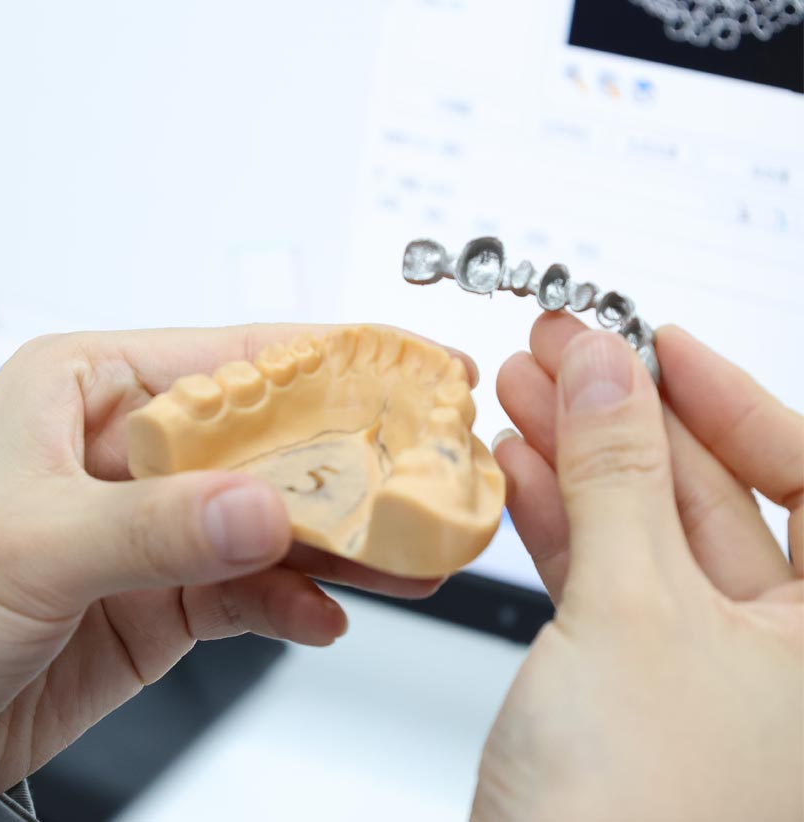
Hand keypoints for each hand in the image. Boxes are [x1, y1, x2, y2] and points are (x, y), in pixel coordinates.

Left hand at [0, 325, 463, 793]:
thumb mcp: (35, 544)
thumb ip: (155, 527)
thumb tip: (261, 509)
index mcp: (88, 388)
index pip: (228, 359)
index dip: (325, 363)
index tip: (408, 370)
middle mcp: (129, 447)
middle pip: (269, 439)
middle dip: (349, 463)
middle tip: (428, 476)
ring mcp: (155, 523)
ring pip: (273, 517)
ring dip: (338, 540)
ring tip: (405, 557)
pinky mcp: (167, 591)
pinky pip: (251, 586)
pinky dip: (292, 601)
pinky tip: (321, 615)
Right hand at [474, 316, 801, 820]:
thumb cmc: (636, 818)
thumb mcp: (631, 611)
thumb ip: (617, 475)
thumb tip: (605, 370)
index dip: (734, 398)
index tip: (656, 343)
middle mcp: (791, 662)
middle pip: (720, 498)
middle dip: (630, 418)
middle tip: (563, 355)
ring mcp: (708, 677)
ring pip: (650, 536)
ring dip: (580, 463)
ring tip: (522, 396)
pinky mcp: (633, 693)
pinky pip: (606, 584)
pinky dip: (559, 526)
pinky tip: (516, 476)